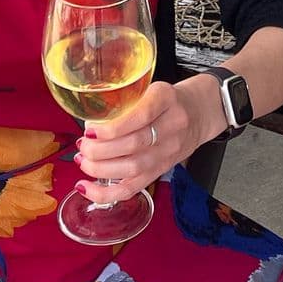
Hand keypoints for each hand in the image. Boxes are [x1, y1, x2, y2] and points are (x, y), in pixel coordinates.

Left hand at [76, 80, 202, 204]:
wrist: (198, 114)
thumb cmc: (167, 101)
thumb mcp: (150, 89)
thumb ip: (125, 100)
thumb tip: (89, 119)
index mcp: (166, 99)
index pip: (141, 116)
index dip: (112, 128)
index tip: (90, 130)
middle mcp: (172, 126)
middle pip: (134, 144)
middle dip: (100, 150)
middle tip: (84, 146)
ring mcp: (169, 151)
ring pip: (133, 168)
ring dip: (100, 169)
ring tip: (84, 161)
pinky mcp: (162, 170)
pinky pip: (133, 187)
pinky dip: (107, 192)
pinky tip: (87, 188)